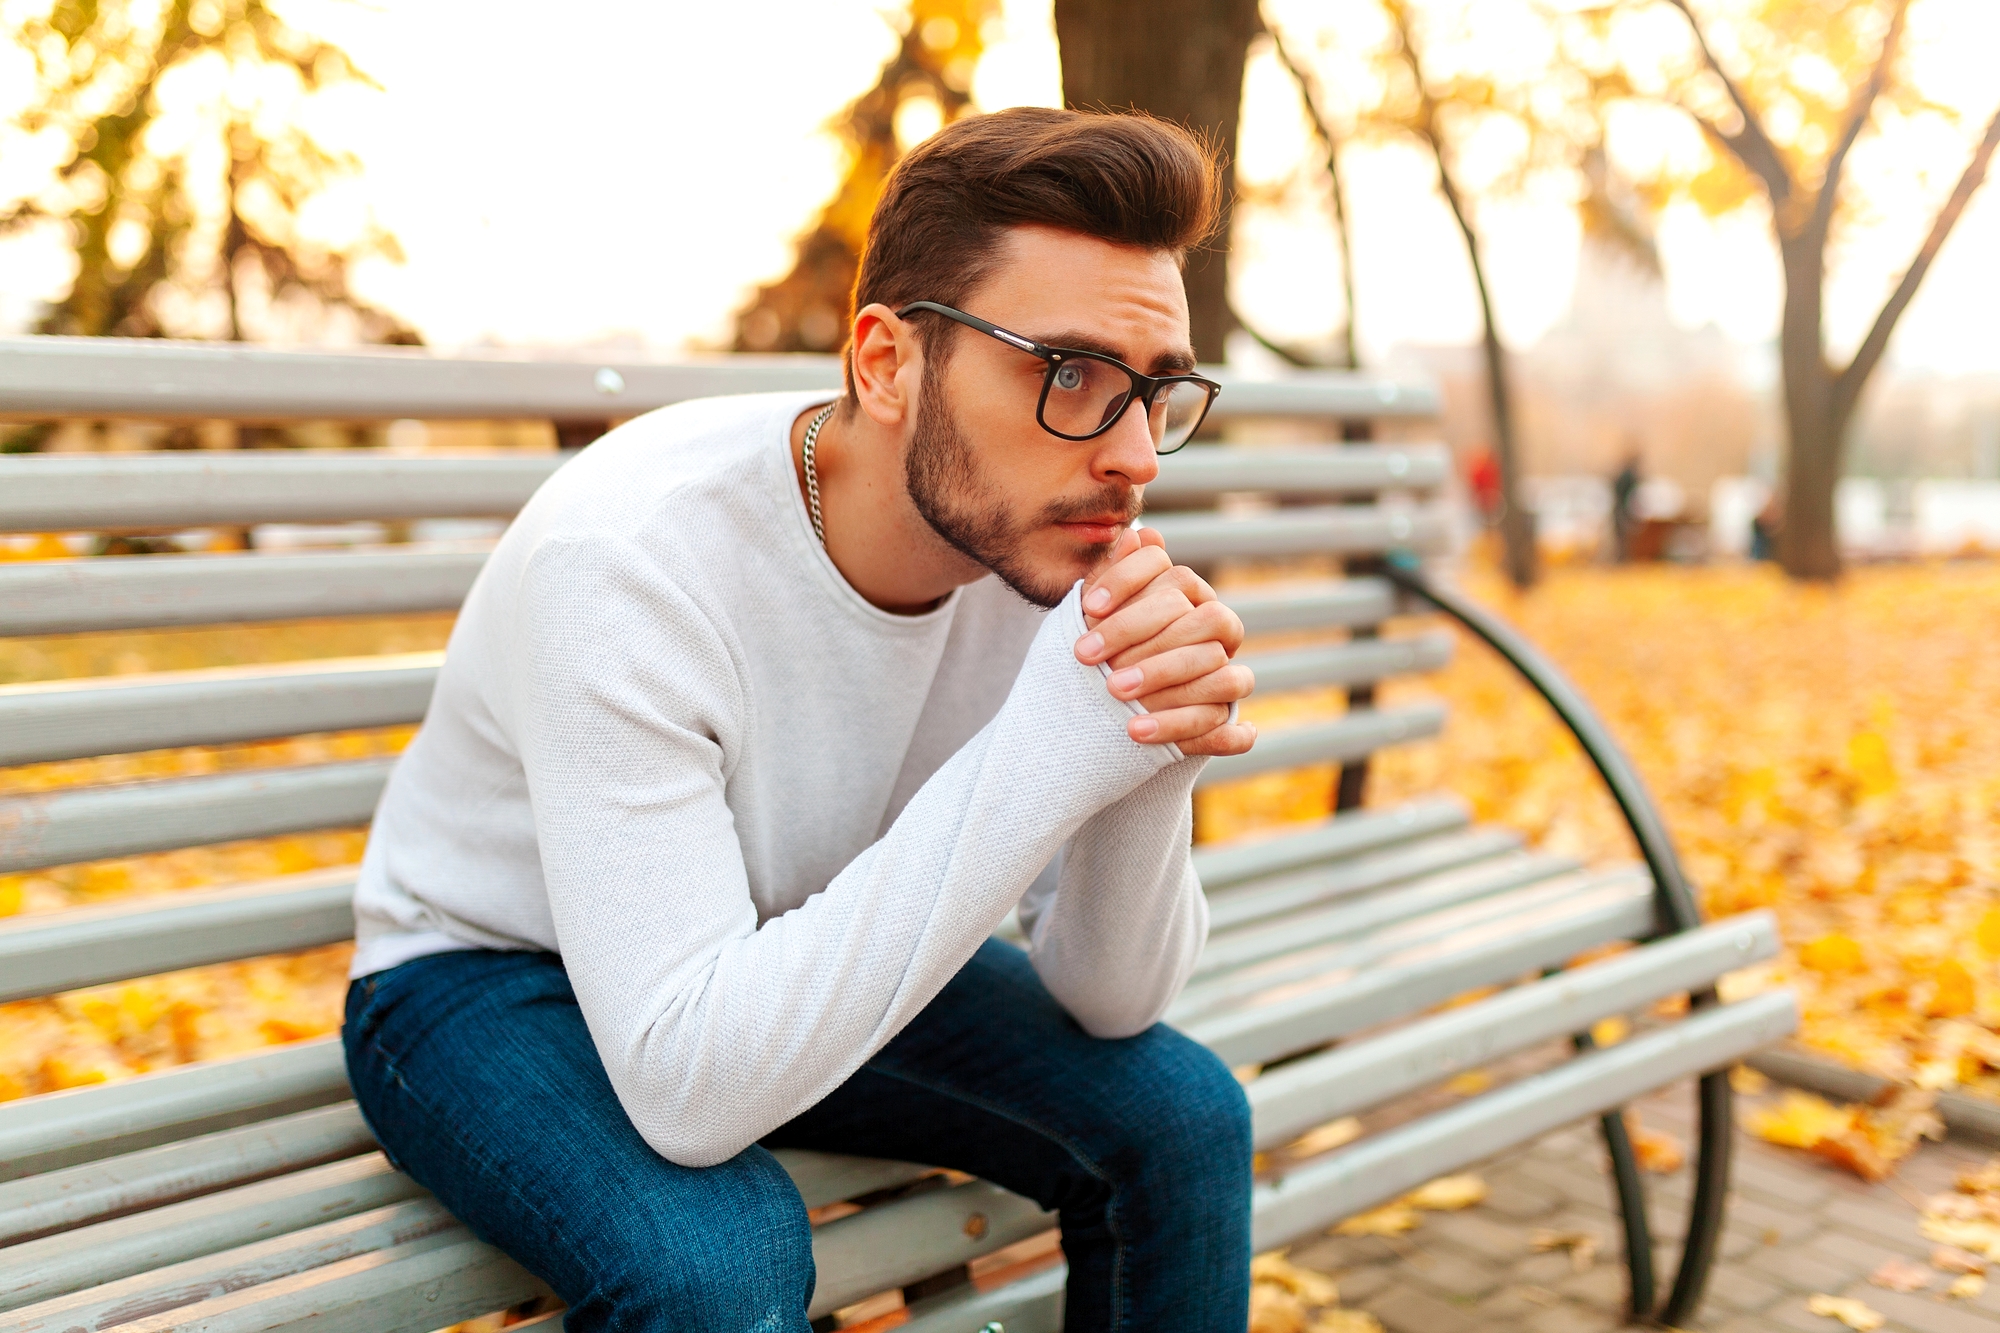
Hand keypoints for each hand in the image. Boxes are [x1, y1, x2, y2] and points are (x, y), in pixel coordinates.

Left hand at [1074, 527, 1255, 757]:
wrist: (1105, 719)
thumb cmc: (1104, 655)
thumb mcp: (1098, 620)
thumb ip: (1113, 579)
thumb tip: (1136, 533)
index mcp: (1190, 599)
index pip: (1172, 573)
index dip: (1129, 584)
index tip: (1087, 608)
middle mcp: (1218, 630)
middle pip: (1195, 618)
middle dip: (1136, 634)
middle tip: (1085, 657)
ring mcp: (1229, 676)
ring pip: (1216, 666)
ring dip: (1162, 677)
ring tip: (1113, 693)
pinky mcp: (1227, 723)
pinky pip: (1221, 726)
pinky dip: (1180, 727)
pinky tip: (1136, 732)